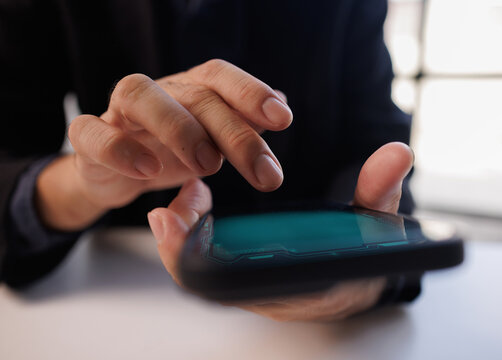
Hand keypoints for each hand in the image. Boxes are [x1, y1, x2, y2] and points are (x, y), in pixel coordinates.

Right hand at [36, 59, 291, 230]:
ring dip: (179, 127)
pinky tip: (148, 170)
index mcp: (192, 90)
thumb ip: (244, 126)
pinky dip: (119, 148)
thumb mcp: (213, 144)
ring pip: (139, 95)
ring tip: (208, 165)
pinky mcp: (89, 138)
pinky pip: (91, 132)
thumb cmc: (171, 153)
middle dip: (236, 134)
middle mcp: (160, 92)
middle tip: (266, 173)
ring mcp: (120, 112)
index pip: (221, 77)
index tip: (283, 118)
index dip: (252, 92)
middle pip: (197, 95)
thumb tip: (282, 103)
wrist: (114, 173)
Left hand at [148, 142, 414, 321]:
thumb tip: (398, 153)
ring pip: (209, 281)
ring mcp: (261, 291)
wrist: (364, 277)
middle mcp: (278, 298)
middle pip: (217, 289)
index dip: (210, 266)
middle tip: (168, 215)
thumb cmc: (369, 255)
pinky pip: (214, 269)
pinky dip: (195, 243)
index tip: (186, 229)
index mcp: (310, 290)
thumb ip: (382, 189)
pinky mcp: (252, 279)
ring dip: (184, 247)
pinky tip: (191, 205)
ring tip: (174, 208)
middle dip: (183, 254)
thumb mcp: (380, 223)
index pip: (250, 290)